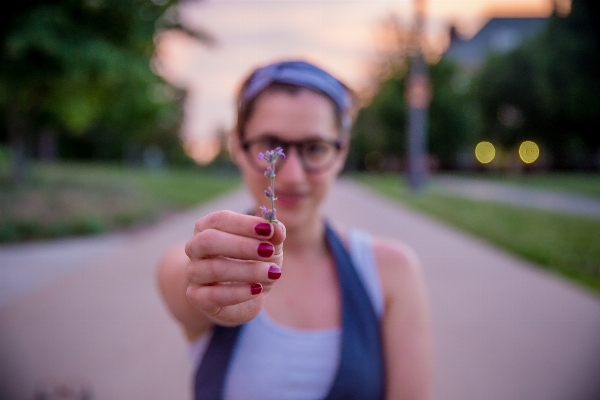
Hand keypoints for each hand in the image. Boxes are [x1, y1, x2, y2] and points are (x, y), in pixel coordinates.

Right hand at [184, 210, 284, 325]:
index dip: (244, 224)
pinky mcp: (197, 297)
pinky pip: (212, 295)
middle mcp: (195, 248)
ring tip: (272, 273)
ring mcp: (193, 273)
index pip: (220, 219)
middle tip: (269, 251)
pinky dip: (238, 293)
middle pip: (208, 241)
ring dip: (247, 271)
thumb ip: (273, 235)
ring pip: (213, 269)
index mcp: (208, 227)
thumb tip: (277, 228)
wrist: (243, 296)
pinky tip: (257, 290)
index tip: (269, 230)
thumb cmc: (253, 261)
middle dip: (241, 245)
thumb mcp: (269, 246)